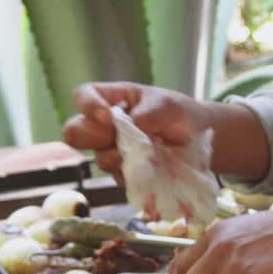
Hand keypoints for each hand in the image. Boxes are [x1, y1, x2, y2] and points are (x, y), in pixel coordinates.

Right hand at [62, 82, 207, 182]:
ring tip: (153, 152)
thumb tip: (132, 126)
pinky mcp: (123, 173)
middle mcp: (105, 126)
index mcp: (112, 99)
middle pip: (75, 133)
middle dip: (92, 137)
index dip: (88, 106)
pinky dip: (136, 173)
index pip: (83, 96)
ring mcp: (112, 151)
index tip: (107, 117)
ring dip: (124, 157)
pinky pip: (119, 177)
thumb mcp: (167, 105)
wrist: (197, 140)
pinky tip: (155, 166)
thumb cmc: (178, 114)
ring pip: (100, 159)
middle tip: (116, 138)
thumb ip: (147, 113)